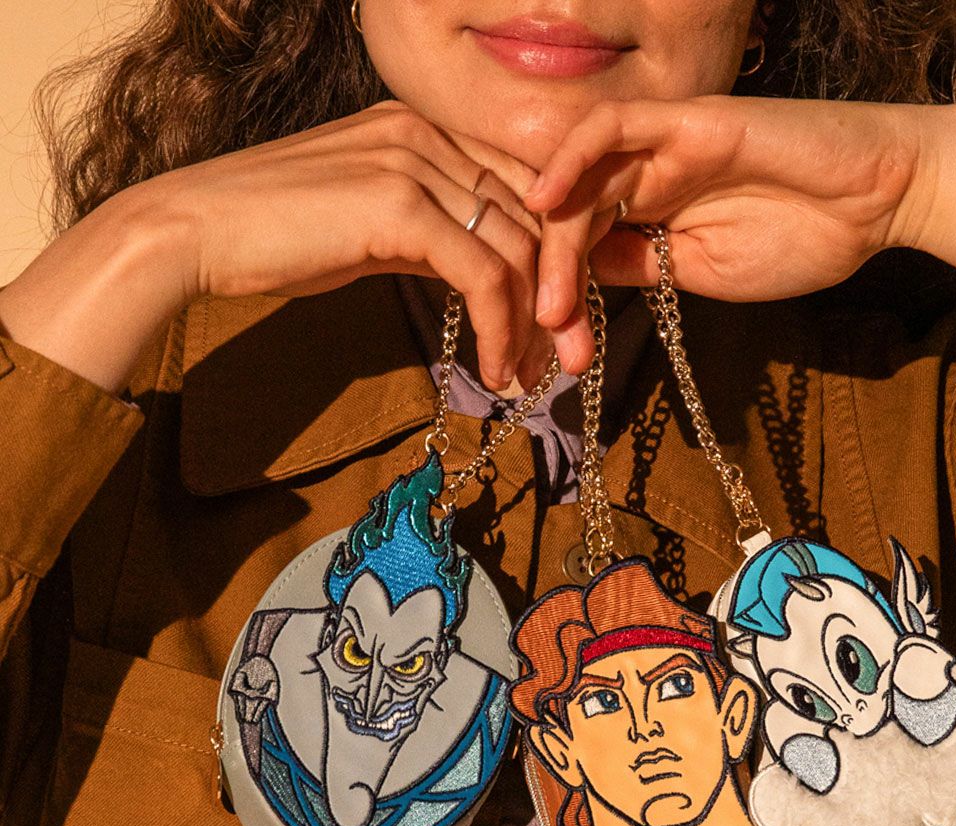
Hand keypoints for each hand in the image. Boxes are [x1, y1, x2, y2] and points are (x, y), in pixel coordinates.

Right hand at [0, 99, 557, 394]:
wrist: (197, 231)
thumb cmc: (279, 237)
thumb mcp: (372, 226)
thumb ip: (434, 234)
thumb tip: (485, 276)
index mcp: (426, 131)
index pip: (525, 191)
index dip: (556, 259)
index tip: (564, 322)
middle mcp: (429, 135)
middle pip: (536, 219)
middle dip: (563, 299)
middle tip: (571, 361)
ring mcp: (415, 162)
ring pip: (519, 250)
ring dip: (536, 326)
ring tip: (532, 378)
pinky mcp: (399, 204)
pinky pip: (484, 275)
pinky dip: (503, 330)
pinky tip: (498, 370)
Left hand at [523, 97, 955, 372]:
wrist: (876, 202)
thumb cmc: (803, 240)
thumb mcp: (704, 274)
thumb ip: (643, 268)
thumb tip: (579, 281)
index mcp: (652, 219)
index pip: (584, 253)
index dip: (564, 302)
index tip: (560, 356)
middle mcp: (647, 180)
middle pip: (573, 225)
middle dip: (556, 287)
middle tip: (554, 340)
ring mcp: (662, 148)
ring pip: (583, 184)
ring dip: (558, 244)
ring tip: (553, 304)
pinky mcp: (684, 120)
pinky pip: (613, 127)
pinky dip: (573, 158)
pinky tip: (546, 201)